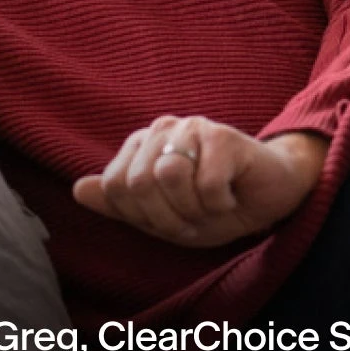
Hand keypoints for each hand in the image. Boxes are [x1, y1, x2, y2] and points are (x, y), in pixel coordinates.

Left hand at [72, 117, 328, 247]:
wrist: (272, 197)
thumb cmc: (215, 206)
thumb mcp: (163, 218)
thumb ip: (119, 204)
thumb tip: (77, 189)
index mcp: (141, 147)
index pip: (115, 186)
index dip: (142, 217)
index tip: (171, 223)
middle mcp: (162, 130)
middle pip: (138, 183)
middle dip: (166, 218)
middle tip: (194, 220)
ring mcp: (192, 128)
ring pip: (168, 177)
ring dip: (192, 209)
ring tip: (210, 207)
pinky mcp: (222, 136)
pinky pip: (206, 183)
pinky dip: (219, 203)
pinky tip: (231, 196)